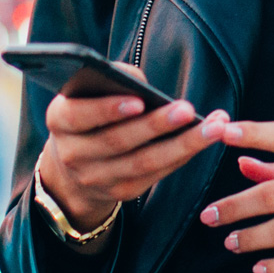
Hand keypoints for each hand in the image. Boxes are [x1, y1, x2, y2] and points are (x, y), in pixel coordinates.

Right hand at [39, 63, 229, 233]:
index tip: (138, 100)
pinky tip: (205, 139)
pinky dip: (182, 156)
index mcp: (60, 121)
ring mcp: (97, 179)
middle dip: (156, 125)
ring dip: (182, 144)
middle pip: (118, 141)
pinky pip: (156, 175)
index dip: (107, 109)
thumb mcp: (88, 92)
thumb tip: (141, 82)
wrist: (74, 164)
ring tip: (213, 126)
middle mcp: (74, 154)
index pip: (79, 116)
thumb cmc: (90, 111)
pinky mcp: (122, 192)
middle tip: (187, 109)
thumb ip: (111, 80)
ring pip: (143, 163)